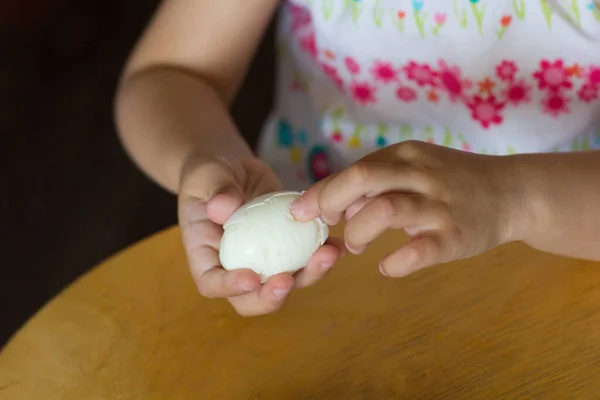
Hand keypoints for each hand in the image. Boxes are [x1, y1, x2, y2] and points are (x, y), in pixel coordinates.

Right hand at [178, 153, 341, 315]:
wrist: (233, 168)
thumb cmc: (209, 174)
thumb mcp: (206, 176)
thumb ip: (215, 191)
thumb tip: (223, 209)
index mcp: (206, 256)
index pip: (212, 284)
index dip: (231, 288)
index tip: (251, 278)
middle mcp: (236, 267)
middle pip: (252, 299)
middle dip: (273, 296)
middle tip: (289, 279)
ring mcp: (265, 261)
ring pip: (287, 283)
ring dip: (309, 274)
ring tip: (327, 254)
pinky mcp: (287, 248)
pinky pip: (304, 259)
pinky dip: (322, 254)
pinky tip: (337, 243)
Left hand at [291, 141, 524, 277]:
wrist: (513, 192)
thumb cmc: (452, 181)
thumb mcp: (415, 168)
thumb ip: (377, 182)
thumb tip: (335, 204)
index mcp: (406, 155)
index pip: (353, 170)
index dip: (322, 192)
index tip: (301, 211)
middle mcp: (421, 175)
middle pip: (363, 178)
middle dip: (330, 202)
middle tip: (323, 225)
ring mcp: (440, 205)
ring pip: (384, 210)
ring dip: (359, 232)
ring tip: (355, 245)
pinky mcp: (456, 237)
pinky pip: (416, 252)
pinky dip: (393, 263)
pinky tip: (386, 266)